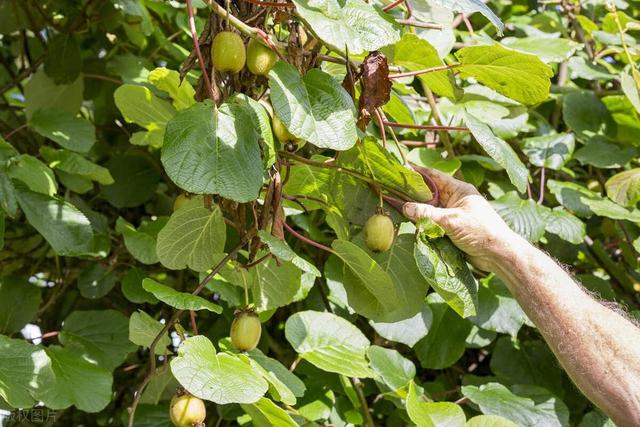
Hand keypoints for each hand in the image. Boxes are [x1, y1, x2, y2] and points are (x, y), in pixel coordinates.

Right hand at [403, 169, 521, 270]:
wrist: (498, 254)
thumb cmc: (480, 231)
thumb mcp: (451, 221)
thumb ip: (427, 214)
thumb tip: (405, 207)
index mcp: (459, 190)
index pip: (434, 176)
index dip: (418, 172)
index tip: (401, 167)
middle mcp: (455, 200)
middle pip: (429, 193)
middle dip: (413, 193)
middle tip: (392, 190)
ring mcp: (453, 215)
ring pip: (429, 210)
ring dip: (417, 211)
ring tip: (396, 206)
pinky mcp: (451, 229)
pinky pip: (432, 223)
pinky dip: (422, 224)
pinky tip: (410, 224)